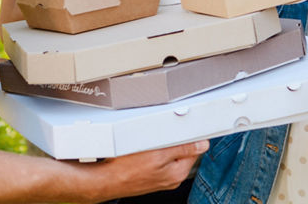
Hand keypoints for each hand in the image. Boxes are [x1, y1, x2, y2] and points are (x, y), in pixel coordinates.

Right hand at [93, 140, 207, 198]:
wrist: (105, 180)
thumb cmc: (127, 169)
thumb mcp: (158, 154)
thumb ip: (183, 148)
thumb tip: (202, 144)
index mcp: (178, 173)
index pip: (195, 150)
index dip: (191, 136)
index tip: (185, 127)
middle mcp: (171, 178)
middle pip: (182, 151)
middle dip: (173, 140)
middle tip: (158, 135)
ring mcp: (160, 178)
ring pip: (168, 154)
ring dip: (161, 145)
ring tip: (146, 144)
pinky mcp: (150, 176)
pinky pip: (157, 160)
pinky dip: (152, 152)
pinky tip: (140, 151)